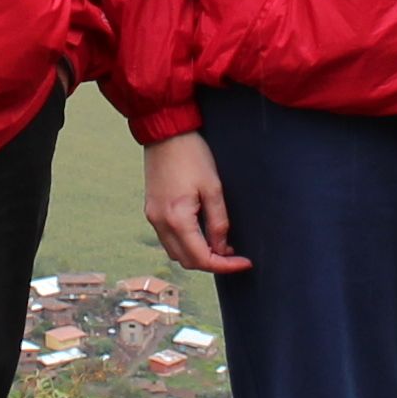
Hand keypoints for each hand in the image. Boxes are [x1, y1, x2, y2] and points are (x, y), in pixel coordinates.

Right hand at [143, 132, 251, 273]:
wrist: (165, 132)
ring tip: (219, 244)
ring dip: (197, 255)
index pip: (202, 258)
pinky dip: (186, 243)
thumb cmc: (192, 155)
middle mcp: (160, 223)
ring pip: (175, 252)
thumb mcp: (213, 188)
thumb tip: (222, 249)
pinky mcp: (152, 210)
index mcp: (176, 219)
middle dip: (211, 262)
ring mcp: (153, 217)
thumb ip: (218, 222)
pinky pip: (168, 239)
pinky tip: (201, 233)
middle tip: (234, 254)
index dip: (225, 265)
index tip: (244, 262)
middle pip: (187, 261)